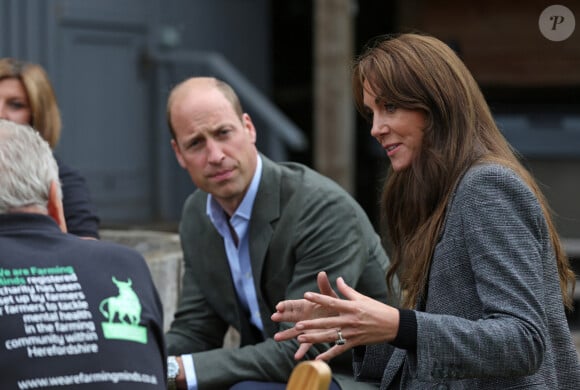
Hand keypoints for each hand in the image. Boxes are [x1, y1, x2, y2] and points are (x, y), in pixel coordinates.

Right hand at [272, 272, 339, 358]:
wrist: (341, 318)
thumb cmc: (333, 305)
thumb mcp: (329, 296)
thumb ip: (324, 286)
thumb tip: (322, 273)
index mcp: (305, 306)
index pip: (292, 305)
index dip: (285, 305)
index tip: (278, 307)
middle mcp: (303, 317)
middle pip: (289, 317)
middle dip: (282, 317)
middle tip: (273, 317)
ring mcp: (306, 328)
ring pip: (294, 332)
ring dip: (285, 335)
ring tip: (276, 338)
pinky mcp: (312, 337)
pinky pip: (306, 345)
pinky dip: (302, 350)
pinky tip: (297, 356)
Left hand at [276, 275, 398, 360]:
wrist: (394, 324)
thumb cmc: (377, 309)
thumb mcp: (363, 298)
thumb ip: (347, 290)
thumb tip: (338, 279)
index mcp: (352, 307)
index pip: (332, 302)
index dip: (319, 298)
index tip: (306, 295)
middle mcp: (350, 320)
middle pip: (328, 322)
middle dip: (311, 324)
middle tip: (297, 325)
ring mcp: (352, 332)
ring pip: (330, 336)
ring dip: (315, 338)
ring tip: (301, 338)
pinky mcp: (355, 342)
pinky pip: (340, 349)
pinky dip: (329, 354)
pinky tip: (318, 358)